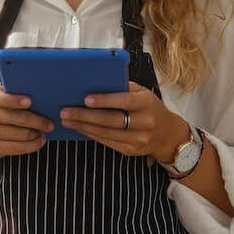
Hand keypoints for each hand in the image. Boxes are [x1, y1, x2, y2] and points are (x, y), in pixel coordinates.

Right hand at [0, 85, 52, 158]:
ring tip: (45, 133)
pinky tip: (39, 141)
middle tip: (50, 124)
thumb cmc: (7, 110)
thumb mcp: (10, 98)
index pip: (0, 97)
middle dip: (36, 121)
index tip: (30, 101)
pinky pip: (15, 148)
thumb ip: (21, 94)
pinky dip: (31, 146)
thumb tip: (43, 97)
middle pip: (15, 118)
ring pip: (18, 134)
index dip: (14, 100)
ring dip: (35, 134)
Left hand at [60, 81, 187, 162]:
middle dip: (85, 116)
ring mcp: (138, 139)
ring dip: (83, 127)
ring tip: (67, 120)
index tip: (86, 99)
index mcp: (147, 103)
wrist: (167, 133)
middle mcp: (145, 122)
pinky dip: (91, 135)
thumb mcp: (142, 92)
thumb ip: (123, 87)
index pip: (124, 101)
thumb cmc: (149, 107)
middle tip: (66, 111)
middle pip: (111, 120)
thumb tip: (95, 83)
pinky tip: (80, 129)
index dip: (105, 101)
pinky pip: (107, 142)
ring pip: (106, 133)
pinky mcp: (130, 150)